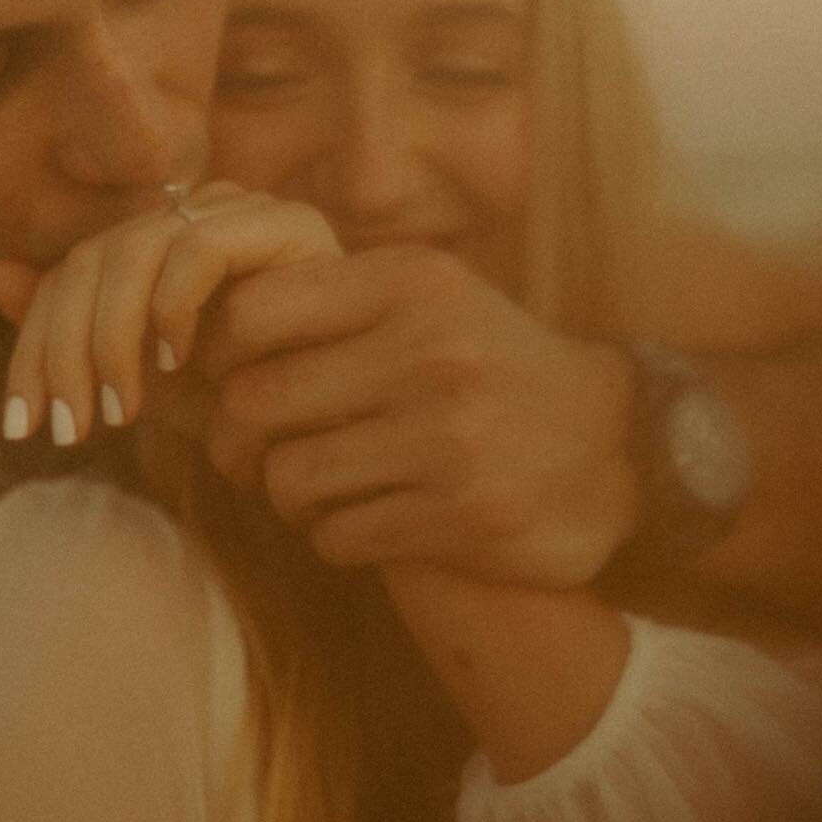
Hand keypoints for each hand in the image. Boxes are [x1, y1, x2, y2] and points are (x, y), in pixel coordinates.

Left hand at [0, 184, 341, 443]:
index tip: (24, 427)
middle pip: (92, 260)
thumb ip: (82, 337)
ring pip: (134, 251)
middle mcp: (200, 211)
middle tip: (69, 429)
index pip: (70, 273)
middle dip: (63, 351)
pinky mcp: (290, 224)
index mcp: (163, 240)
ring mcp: (247, 210)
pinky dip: (173, 307)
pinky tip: (175, 365)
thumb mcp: (152, 385)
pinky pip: (200, 249)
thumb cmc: (257, 409)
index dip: (33, 347)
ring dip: (112, 337)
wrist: (351, 431)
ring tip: (120, 409)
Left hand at [197, 244, 640, 585]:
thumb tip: (199, 324)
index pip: (253, 312)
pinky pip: (336, 536)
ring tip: (313, 491)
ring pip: (289, 479)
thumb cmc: (492, 367)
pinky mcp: (463, 516)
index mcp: (411, 284)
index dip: (215, 355)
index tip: (225, 381)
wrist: (622, 447)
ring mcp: (449, 438)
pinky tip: (361, 522)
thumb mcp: (430, 300)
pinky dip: (332, 536)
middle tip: (248, 455)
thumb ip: (331, 299)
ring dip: (285, 497)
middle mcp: (429, 352)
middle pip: (256, 402)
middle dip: (235, 441)